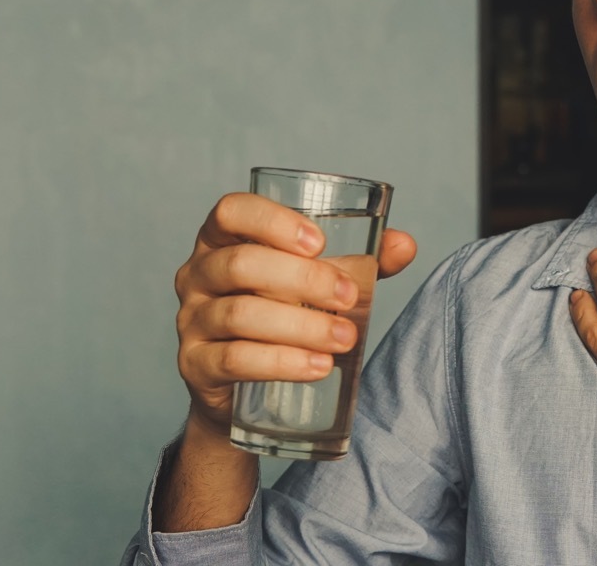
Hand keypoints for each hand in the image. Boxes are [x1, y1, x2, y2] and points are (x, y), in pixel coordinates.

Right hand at [173, 193, 416, 440]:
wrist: (247, 385)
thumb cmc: (285, 312)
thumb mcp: (321, 280)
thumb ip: (364, 260)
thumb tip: (405, 245)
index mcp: (224, 239)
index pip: (232, 211)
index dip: (272, 220)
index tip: (319, 242)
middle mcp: (198, 274)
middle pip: (241, 264)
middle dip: (304, 280)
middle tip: (349, 299)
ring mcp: (191, 320)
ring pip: (240, 314)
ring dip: (301, 326)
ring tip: (345, 339)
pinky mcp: (195, 365)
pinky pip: (234, 360)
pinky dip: (281, 362)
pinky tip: (318, 366)